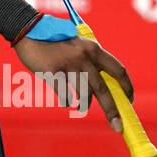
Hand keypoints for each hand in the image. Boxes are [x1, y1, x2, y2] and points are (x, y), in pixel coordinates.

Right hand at [12, 19, 134, 131]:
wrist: (28, 30)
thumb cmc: (54, 41)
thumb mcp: (78, 45)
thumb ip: (91, 61)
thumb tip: (105, 88)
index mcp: (93, 48)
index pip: (118, 70)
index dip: (127, 87)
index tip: (129, 101)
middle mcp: (83, 56)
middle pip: (103, 89)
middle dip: (112, 111)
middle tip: (118, 126)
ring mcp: (68, 65)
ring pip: (84, 95)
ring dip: (84, 105)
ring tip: (80, 107)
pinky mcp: (52, 72)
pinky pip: (65, 95)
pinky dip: (67, 101)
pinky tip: (66, 100)